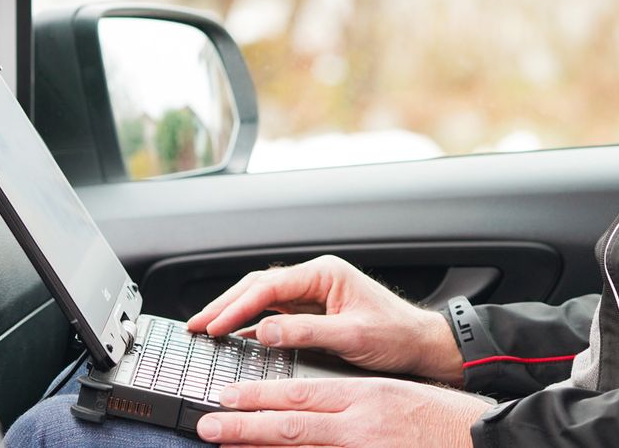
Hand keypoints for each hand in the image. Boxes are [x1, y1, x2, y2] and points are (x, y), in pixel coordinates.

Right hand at [187, 255, 462, 383]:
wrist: (422, 344)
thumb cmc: (396, 334)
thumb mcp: (351, 336)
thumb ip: (306, 332)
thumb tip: (265, 331)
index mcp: (324, 273)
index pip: (269, 287)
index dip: (237, 306)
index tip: (214, 325)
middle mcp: (316, 278)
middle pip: (259, 286)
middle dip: (225, 305)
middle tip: (196, 325)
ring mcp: (314, 292)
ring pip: (263, 297)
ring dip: (234, 311)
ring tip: (206, 327)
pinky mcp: (315, 309)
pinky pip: (275, 311)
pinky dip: (252, 321)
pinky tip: (236, 333)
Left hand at [196, 377, 490, 446]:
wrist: (484, 440)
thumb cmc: (441, 419)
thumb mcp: (393, 397)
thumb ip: (350, 403)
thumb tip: (306, 407)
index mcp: (364, 397)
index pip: (300, 391)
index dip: (259, 396)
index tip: (226, 398)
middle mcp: (361, 424)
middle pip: (291, 424)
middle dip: (244, 426)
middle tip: (207, 426)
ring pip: (303, 447)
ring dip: (262, 447)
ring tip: (225, 444)